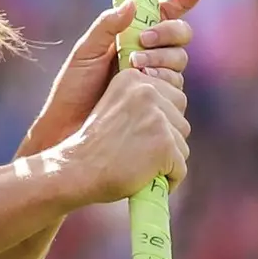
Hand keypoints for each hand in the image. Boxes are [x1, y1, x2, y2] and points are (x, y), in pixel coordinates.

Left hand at [19, 0, 205, 157]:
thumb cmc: (73, 89)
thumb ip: (106, 27)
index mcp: (131, 38)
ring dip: (161, 60)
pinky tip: (145, 86)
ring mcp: (156, 80)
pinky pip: (176, 91)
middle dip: (167, 34)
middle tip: (143, 41)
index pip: (163, 14)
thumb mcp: (85, 53)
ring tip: (134, 69)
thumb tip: (133, 4)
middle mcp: (149, 56)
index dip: (184, 0)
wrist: (69, 128)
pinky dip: (163, 84)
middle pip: (179, 37)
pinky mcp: (161, 104)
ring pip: (179, 63)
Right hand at [43, 68, 190, 206]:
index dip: (157, 124)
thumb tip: (174, 110)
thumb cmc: (93, 147)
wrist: (76, 170)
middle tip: (136, 150)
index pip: (172, 98)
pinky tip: (143, 178)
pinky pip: (180, 168)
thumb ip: (143, 102)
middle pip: (181, 120)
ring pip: (182, 145)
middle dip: (166, 140)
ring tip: (137, 164)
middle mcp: (147, 91)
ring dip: (166, 160)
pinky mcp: (165, 143)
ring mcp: (157, 118)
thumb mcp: (116, 108)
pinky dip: (167, 179)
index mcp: (132, 78)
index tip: (132, 134)